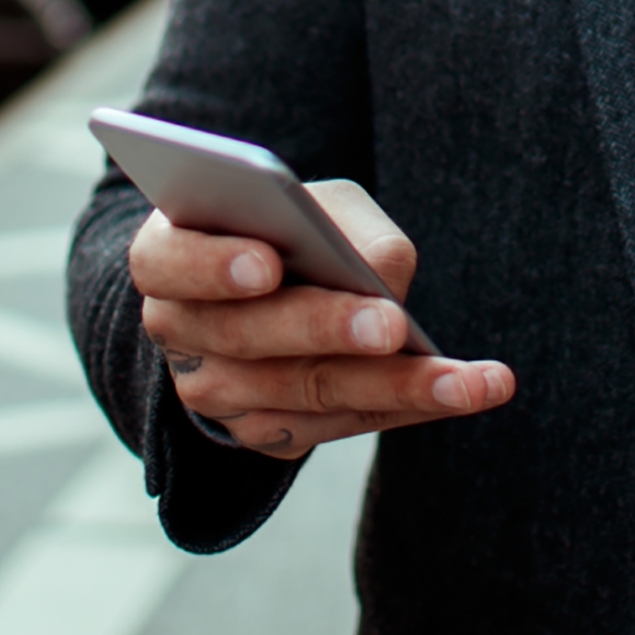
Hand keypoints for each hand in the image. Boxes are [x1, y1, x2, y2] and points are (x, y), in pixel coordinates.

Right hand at [130, 178, 514, 460]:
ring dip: (392, 386)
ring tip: (468, 379)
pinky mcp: (264, 433)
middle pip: (247, 337)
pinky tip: (469, 391)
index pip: (172, 261)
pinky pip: (340, 425)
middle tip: (391, 324)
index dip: (215, 266)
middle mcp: (177, 331)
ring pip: (303, 393)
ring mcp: (216, 393)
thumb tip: (387, 279)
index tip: (267, 264)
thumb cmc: (288, 226)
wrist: (265, 292)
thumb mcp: (314, 201)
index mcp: (165, 256)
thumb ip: (343, 225)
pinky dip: (408, 406)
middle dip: (325, 329)